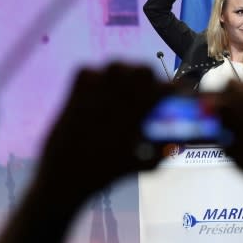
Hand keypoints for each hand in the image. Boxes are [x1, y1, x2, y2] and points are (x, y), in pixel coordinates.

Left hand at [38, 62, 171, 200]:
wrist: (64, 177)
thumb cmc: (103, 174)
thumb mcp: (141, 165)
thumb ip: (162, 150)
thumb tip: (179, 142)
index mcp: (134, 112)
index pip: (162, 88)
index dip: (173, 88)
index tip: (176, 92)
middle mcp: (115, 95)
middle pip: (142, 69)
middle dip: (150, 78)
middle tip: (150, 91)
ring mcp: (92, 90)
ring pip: (116, 66)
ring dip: (125, 74)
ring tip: (125, 91)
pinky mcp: (74, 91)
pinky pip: (90, 71)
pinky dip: (98, 76)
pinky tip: (101, 92)